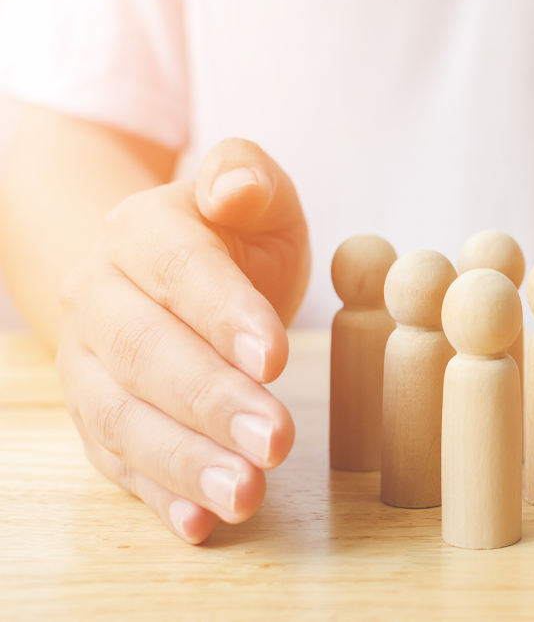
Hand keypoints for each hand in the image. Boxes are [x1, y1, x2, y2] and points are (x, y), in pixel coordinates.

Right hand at [56, 138, 309, 543]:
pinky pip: (117, 461)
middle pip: (147, 353)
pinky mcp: (95, 416)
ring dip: (184, 461)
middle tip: (277, 440)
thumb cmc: (232, 235)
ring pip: (122, 417)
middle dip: (212, 401)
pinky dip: (158, 495)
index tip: (274, 357)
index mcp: (142, 231)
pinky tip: (201, 523)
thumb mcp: (257, 196)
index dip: (223, 314)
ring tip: (246, 494)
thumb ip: (248, 177)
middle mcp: (100, 297)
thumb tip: (232, 186)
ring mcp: (89, 363)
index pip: (179, 271)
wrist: (165, 269)